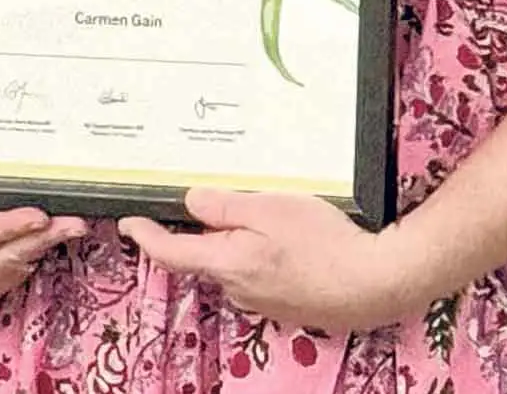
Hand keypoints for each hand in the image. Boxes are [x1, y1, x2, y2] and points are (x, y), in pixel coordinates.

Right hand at [0, 195, 88, 303]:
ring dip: (48, 241)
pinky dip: (47, 245)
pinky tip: (65, 230)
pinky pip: (26, 261)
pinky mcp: (0, 278)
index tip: (32, 216)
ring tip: (73, 223)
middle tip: (58, 218)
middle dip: (30, 234)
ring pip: (19, 259)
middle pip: (0, 251)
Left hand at [119, 189, 429, 334]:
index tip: (129, 223)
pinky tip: (294, 241)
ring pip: (237, 265)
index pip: (171, 253)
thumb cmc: (325, 243)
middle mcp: (239, 289)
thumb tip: (191, 203)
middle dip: (210, 231)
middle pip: (207, 257)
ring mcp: (264, 302)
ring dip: (243, 242)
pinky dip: (267, 255)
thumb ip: (225, 207)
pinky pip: (262, 275)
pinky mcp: (288, 305)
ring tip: (276, 218)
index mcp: (228, 263)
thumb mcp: (270, 208)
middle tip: (227, 201)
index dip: (145, 236)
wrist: (377, 282)